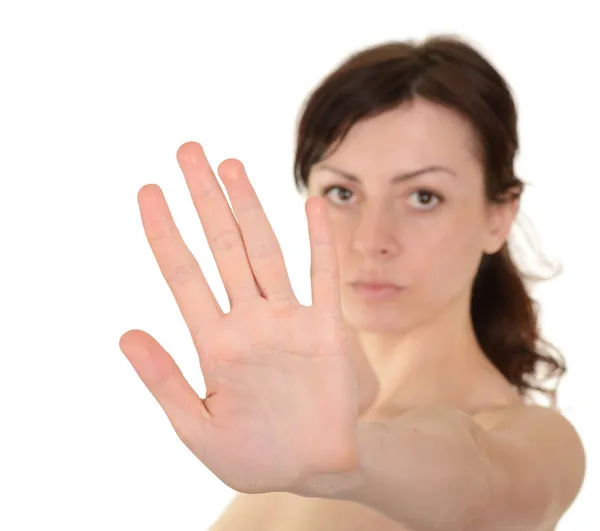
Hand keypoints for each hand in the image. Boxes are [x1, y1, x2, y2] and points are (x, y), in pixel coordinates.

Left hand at [119, 141, 359, 495]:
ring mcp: (288, 320)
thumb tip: (123, 334)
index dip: (164, 232)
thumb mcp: (197, 428)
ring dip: (249, 208)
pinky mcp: (326, 330)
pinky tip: (312, 206)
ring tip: (230, 164)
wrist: (313, 468)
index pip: (182, 274)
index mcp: (215, 342)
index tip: (147, 191)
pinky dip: (319, 243)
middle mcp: (249, 320)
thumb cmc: (255, 455)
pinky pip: (322, 278)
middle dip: (204, 199)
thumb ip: (163, 381)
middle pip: (222, 246)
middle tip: (187, 151)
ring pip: (265, 251)